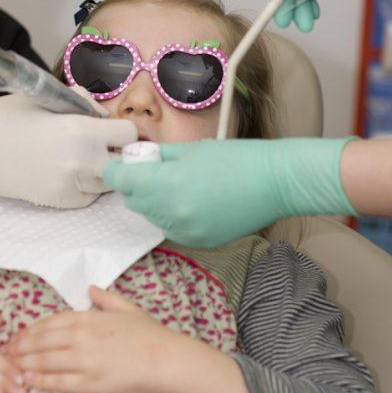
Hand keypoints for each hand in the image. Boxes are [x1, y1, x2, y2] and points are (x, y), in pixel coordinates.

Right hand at [0, 93, 136, 207]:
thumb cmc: (7, 117)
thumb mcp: (48, 98)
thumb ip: (82, 102)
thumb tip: (102, 113)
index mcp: (81, 129)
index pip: (128, 134)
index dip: (123, 131)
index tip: (112, 130)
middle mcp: (82, 159)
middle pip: (125, 163)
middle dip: (119, 154)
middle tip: (103, 148)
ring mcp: (71, 184)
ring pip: (109, 183)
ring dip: (104, 172)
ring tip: (81, 159)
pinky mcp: (59, 202)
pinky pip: (89, 196)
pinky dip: (85, 187)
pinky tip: (65, 172)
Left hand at [2, 286, 179, 392]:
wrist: (167, 360)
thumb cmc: (151, 335)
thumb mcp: (128, 309)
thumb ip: (106, 299)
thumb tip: (91, 288)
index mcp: (89, 318)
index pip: (50, 322)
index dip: (30, 329)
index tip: (17, 335)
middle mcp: (82, 337)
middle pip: (41, 341)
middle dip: (20, 346)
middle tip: (4, 353)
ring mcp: (84, 361)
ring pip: (44, 361)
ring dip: (23, 363)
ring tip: (9, 367)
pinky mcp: (90, 384)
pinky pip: (58, 382)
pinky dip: (39, 381)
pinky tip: (27, 382)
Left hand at [105, 137, 354, 246]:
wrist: (275, 183)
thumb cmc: (237, 158)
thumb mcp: (192, 149)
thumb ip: (161, 158)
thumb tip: (141, 161)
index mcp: (167, 183)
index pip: (121, 182)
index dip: (116, 171)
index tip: (120, 166)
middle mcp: (171, 212)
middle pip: (134, 202)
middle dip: (137, 187)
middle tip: (153, 171)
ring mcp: (186, 232)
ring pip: (153, 217)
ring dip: (155, 203)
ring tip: (180, 186)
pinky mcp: (199, 243)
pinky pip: (173, 229)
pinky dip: (174, 217)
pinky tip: (194, 202)